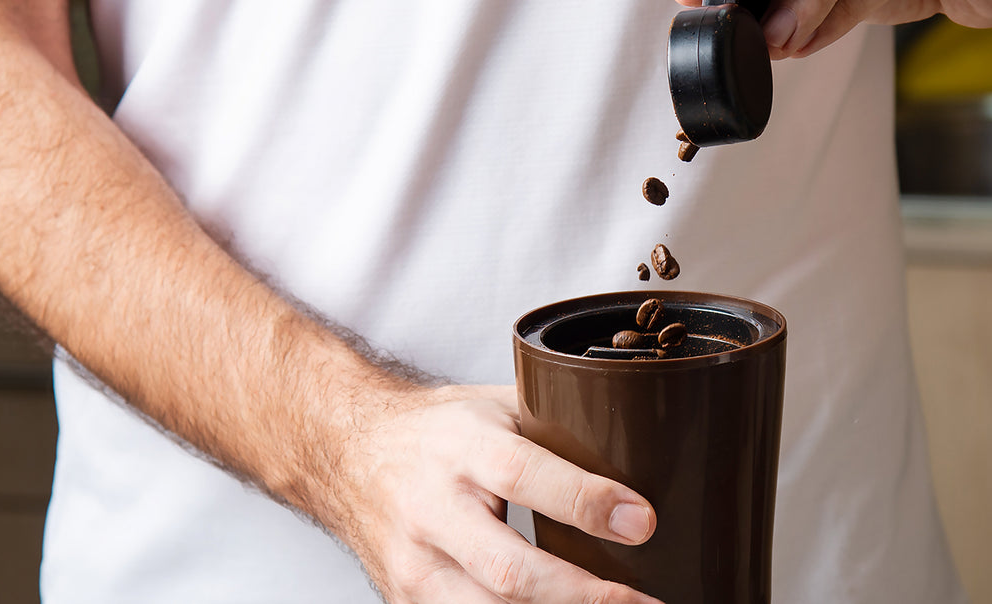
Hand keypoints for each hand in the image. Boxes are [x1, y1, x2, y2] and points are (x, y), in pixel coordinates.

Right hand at [334, 384, 660, 603]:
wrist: (347, 452)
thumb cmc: (436, 431)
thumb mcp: (493, 407)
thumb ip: (556, 426)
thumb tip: (637, 437)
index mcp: (462, 449)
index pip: (527, 477)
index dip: (588, 502)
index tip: (643, 521)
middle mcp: (433, 511)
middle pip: (510, 570)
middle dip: (583, 593)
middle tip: (644, 599)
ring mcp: (415, 566)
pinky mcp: (406, 600)